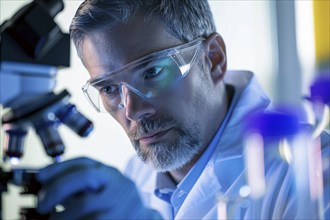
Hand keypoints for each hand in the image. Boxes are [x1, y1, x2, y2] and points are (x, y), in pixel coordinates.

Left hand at [36, 157, 161, 219]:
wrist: (142, 218)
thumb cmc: (115, 202)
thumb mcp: (102, 186)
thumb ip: (80, 184)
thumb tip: (46, 189)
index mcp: (108, 172)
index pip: (82, 162)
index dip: (58, 168)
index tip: (40, 177)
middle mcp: (115, 182)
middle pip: (84, 177)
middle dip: (57, 189)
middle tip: (42, 204)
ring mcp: (117, 202)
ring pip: (83, 204)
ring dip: (60, 214)